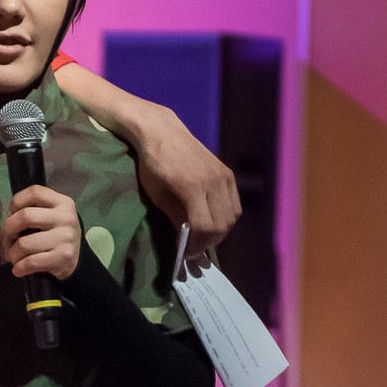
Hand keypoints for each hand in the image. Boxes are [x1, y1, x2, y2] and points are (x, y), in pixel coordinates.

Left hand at [0, 186, 80, 280]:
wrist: (77, 260)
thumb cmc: (56, 235)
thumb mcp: (52, 215)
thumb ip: (34, 209)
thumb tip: (7, 218)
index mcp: (62, 202)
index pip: (34, 192)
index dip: (16, 203)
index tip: (12, 214)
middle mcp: (65, 217)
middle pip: (25, 216)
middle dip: (9, 229)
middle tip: (9, 238)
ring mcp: (65, 238)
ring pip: (24, 244)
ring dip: (13, 253)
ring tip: (14, 256)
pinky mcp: (62, 257)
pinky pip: (30, 262)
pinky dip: (19, 268)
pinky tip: (19, 269)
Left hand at [131, 103, 240, 262]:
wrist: (162, 131)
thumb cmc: (152, 164)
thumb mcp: (158, 195)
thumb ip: (176, 218)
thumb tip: (187, 241)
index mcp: (192, 187)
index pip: (204, 227)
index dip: (196, 246)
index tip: (186, 255)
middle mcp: (214, 181)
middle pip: (222, 225)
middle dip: (209, 242)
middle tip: (195, 250)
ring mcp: (223, 176)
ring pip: (232, 216)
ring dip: (220, 232)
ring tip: (203, 237)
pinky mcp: (227, 173)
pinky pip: (234, 204)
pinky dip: (226, 217)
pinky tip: (211, 221)